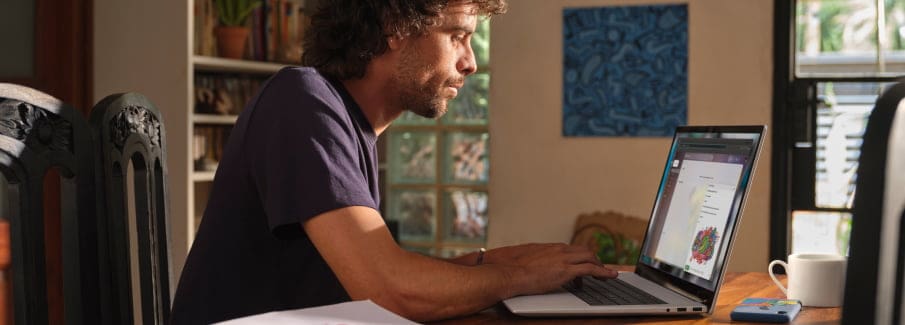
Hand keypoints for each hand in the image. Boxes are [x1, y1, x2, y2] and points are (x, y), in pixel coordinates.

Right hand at [485, 243, 617, 296]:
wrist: (510, 273)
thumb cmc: (513, 269)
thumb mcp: (527, 260)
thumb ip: (536, 261)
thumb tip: (536, 267)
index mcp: (550, 248)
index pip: (571, 250)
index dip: (580, 258)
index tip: (583, 265)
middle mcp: (559, 250)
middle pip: (584, 251)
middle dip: (594, 260)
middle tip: (599, 270)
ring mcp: (564, 259)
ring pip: (590, 257)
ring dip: (600, 266)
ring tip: (606, 275)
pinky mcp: (567, 270)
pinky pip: (591, 269)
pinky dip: (604, 272)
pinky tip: (610, 276)